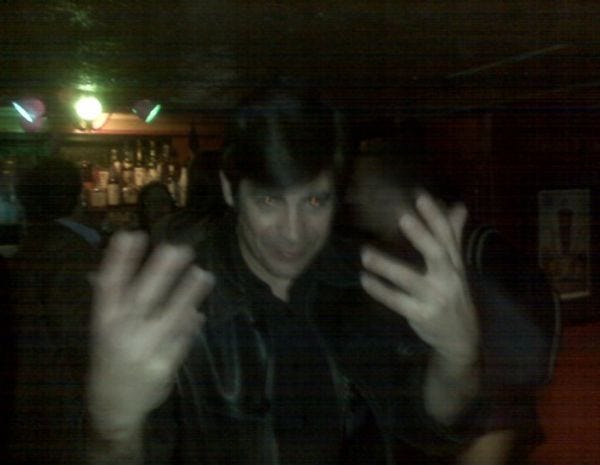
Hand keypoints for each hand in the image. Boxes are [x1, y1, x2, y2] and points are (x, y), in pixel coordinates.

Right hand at [87, 231, 214, 436]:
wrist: (113, 406)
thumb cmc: (111, 358)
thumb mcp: (104, 330)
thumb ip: (115, 300)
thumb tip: (114, 268)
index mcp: (103, 321)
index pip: (109, 285)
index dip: (118, 259)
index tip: (131, 234)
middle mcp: (122, 333)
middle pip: (143, 296)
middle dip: (160, 271)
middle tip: (178, 248)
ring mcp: (144, 350)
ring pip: (170, 317)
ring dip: (188, 294)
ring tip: (203, 273)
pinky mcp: (163, 366)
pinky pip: (182, 340)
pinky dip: (191, 326)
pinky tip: (198, 312)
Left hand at [360, 192, 477, 364]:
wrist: (461, 338)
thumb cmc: (453, 294)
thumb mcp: (456, 266)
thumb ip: (453, 236)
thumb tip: (458, 205)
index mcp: (455, 264)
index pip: (447, 236)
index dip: (435, 215)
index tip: (420, 195)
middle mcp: (448, 278)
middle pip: (436, 253)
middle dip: (421, 235)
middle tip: (402, 216)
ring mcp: (435, 298)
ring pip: (410, 279)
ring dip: (386, 265)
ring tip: (364, 252)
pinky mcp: (421, 315)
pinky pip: (397, 302)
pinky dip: (380, 291)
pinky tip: (364, 279)